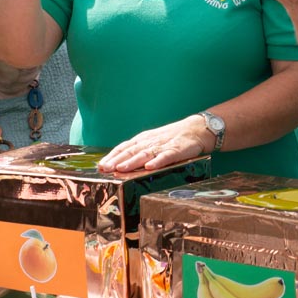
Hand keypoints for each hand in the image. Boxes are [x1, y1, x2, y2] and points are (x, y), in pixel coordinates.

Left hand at [96, 116, 212, 172]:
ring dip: (132, 161)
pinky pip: (166, 156)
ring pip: (146, 153)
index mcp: (144, 139)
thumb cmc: (173, 137)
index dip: (112, 156)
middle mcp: (151, 141)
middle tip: (105, 169)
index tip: (100, 165)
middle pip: (132, 151)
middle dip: (117, 160)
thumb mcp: (154, 141)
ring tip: (121, 168)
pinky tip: (149, 166)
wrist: (197, 128)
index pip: (124, 147)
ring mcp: (164, 145)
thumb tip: (120, 164)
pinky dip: (157, 161)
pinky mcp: (178, 150)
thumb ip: (140, 151)